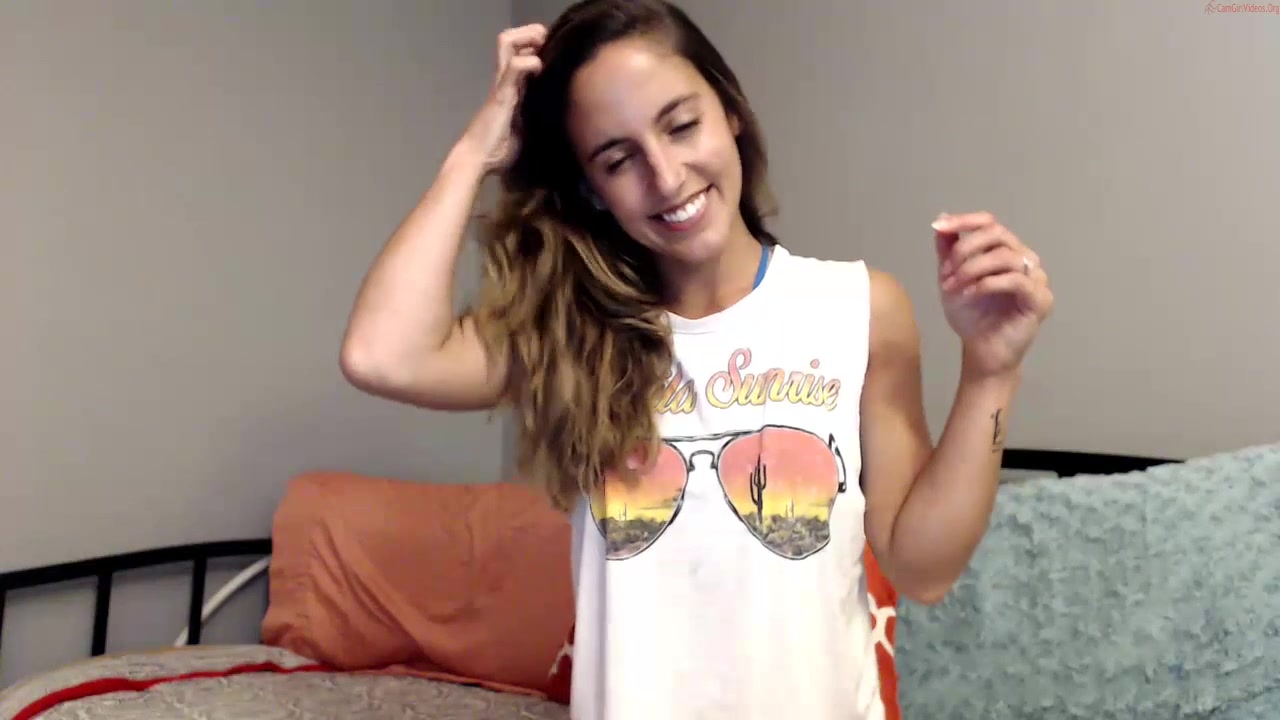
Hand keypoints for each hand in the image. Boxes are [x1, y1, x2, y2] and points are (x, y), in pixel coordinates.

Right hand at [457, 24, 546, 174]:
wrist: (478, 159)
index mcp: (512, 88)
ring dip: (527, 38)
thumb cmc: (499, 149)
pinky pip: (514, 68)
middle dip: (530, 34)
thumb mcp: (525, 130)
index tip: (553, 49)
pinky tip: (539, 68)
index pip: (520, 54)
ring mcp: (501, 85)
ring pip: (508, 45)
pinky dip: (529, 62)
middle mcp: (505, 81)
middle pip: (509, 41)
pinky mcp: (501, 94)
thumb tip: (558, 120)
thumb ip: (535, 118)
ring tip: (541, 43)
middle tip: (546, 39)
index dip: (535, 46)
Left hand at [932, 211, 1053, 378]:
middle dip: (965, 249)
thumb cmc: (971, 316)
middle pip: (997, 234)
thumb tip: (941, 217)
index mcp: (1006, 250)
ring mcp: (1036, 278)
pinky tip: (969, 294)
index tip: (939, 225)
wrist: (981, 351)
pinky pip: (1016, 281)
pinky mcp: (1040, 299)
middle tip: (946, 271)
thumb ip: (948, 250)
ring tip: (953, 287)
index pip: (990, 223)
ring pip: (1005, 256)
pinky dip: (987, 284)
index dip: (964, 220)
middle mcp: (1025, 259)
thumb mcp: (951, 278)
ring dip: (972, 269)